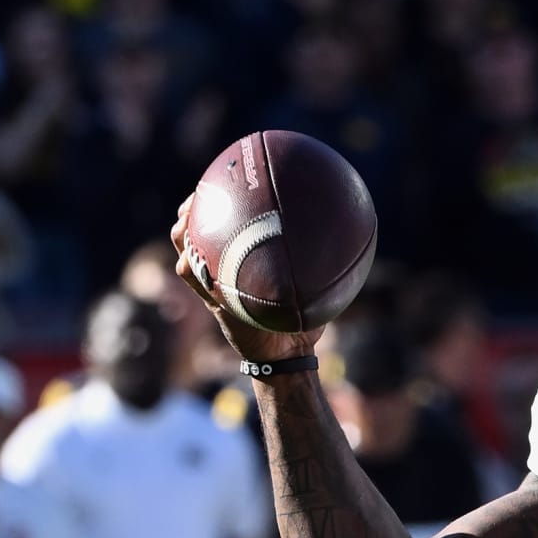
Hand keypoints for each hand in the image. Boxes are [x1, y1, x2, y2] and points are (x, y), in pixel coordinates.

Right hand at [171, 193, 317, 365]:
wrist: (288, 356)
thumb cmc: (302, 323)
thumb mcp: (313, 289)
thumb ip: (320, 264)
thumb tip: (354, 236)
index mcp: (243, 262)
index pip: (225, 225)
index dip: (220, 202)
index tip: (226, 180)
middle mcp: (224, 269)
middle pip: (195, 228)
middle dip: (193, 207)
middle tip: (202, 192)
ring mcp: (214, 284)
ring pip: (184, 248)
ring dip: (183, 230)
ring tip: (187, 216)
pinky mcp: (212, 302)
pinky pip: (192, 278)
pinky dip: (189, 264)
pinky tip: (191, 255)